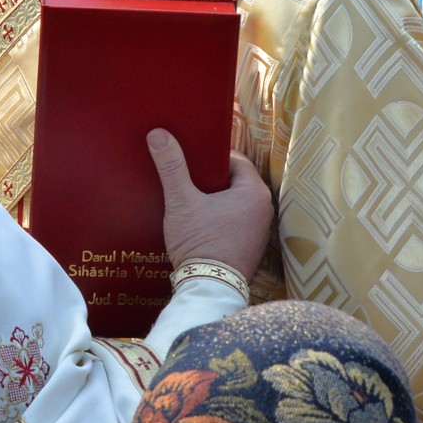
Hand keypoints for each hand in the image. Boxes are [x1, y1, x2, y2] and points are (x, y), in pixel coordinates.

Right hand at [149, 129, 272, 278]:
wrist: (210, 288)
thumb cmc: (200, 243)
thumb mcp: (182, 202)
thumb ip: (172, 167)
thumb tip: (159, 134)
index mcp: (255, 191)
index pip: (235, 161)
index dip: (210, 158)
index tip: (190, 157)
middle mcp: (264, 207)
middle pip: (234, 182)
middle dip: (210, 179)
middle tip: (185, 178)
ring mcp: (260, 228)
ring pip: (233, 202)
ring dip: (213, 200)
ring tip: (187, 198)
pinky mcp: (251, 244)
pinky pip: (234, 221)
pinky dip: (218, 218)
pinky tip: (197, 222)